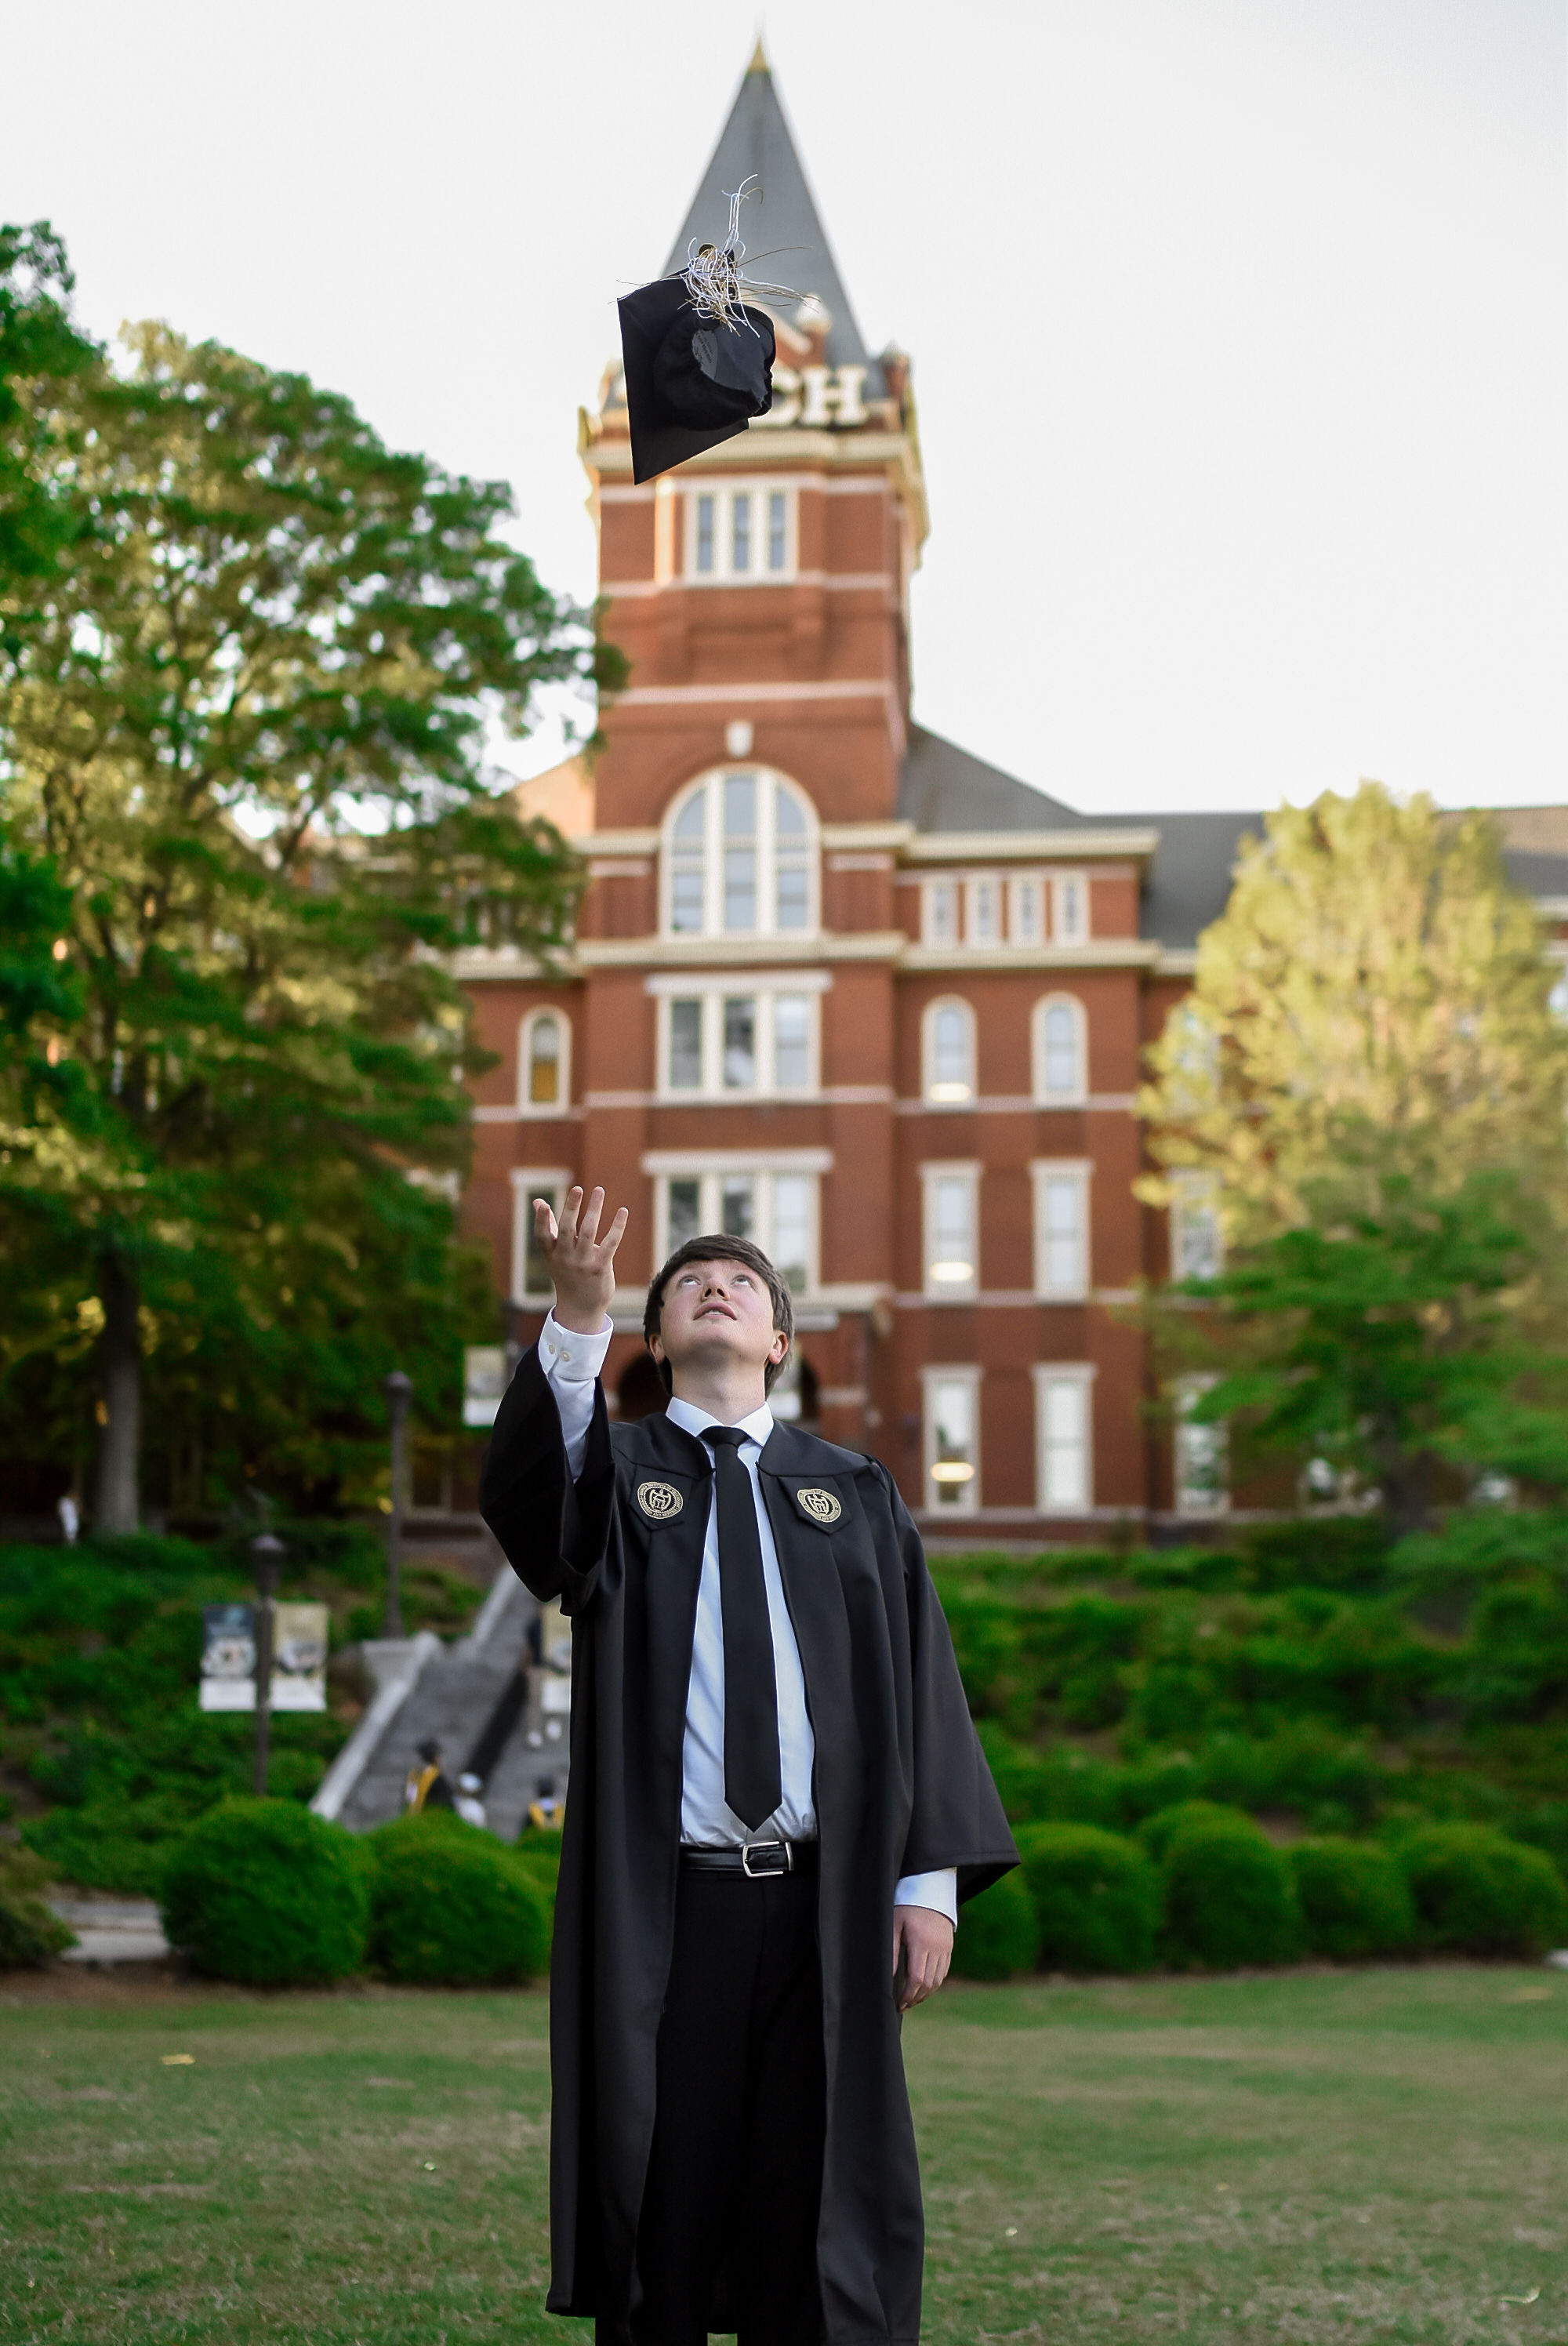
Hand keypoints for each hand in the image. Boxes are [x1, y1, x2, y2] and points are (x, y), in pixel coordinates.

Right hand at [535, 1186, 628, 1335]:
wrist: (580, 1309)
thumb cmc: (567, 1275)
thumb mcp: (554, 1255)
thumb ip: (549, 1228)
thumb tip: (537, 1201)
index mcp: (552, 1254)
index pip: (542, 1236)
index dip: (541, 1220)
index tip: (541, 1204)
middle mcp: (565, 1258)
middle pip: (566, 1229)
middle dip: (571, 1208)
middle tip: (578, 1188)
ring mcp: (583, 1263)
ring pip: (588, 1231)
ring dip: (594, 1209)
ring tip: (599, 1190)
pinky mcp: (600, 1267)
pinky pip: (610, 1243)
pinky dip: (617, 1226)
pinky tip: (623, 1211)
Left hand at [892, 1904, 953, 2011]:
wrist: (930, 1890)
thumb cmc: (907, 1907)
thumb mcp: (895, 1924)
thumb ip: (891, 1951)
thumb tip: (888, 1976)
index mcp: (921, 1942)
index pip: (917, 1978)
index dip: (908, 1995)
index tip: (899, 2004)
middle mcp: (937, 1948)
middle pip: (929, 1983)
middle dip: (916, 1998)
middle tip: (904, 2005)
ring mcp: (945, 1948)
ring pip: (938, 1980)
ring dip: (926, 1993)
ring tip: (912, 1999)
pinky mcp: (949, 1947)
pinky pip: (944, 1972)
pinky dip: (935, 1983)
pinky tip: (924, 1986)